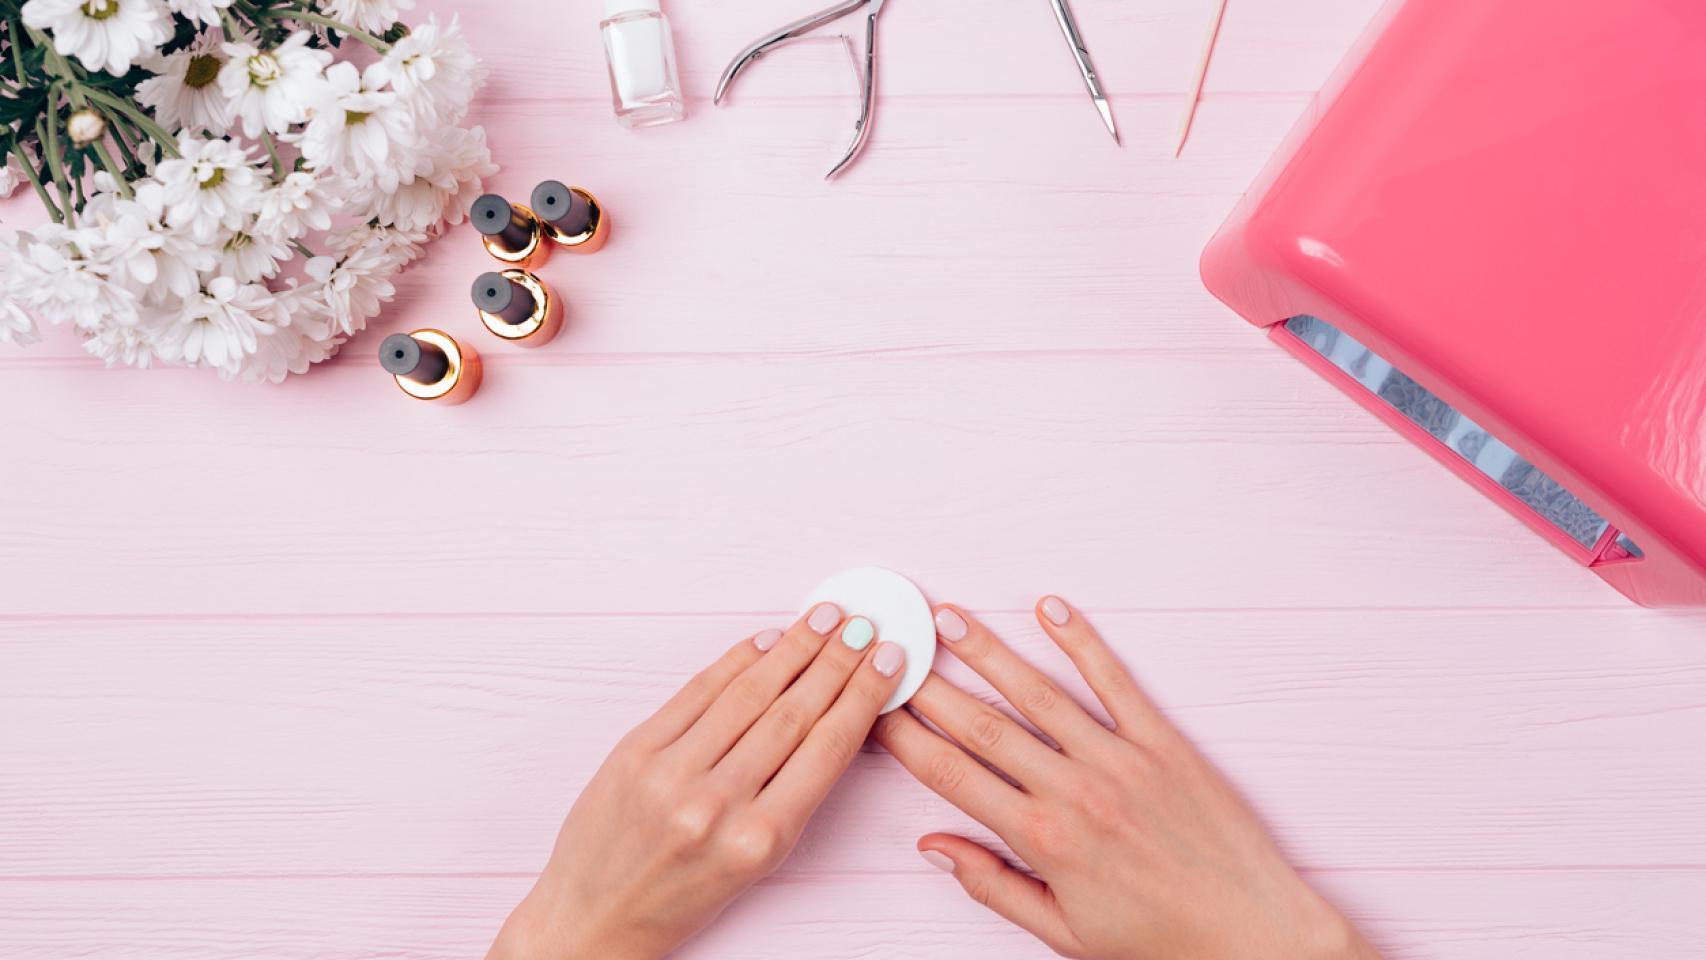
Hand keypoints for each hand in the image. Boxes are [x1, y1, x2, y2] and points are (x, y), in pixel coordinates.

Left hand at [488, 603, 906, 959]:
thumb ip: (792, 794)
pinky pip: (696, 692)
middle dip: (836, 663)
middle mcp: (717, 805)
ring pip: (748, 694)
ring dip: (794, 649)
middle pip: (794, 712)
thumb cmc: (680, 897)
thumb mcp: (755, 863)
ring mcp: (671, 774)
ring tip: (823, 620)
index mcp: (758, 840)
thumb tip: (831, 716)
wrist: (595, 917)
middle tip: (863, 628)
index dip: (864, 696)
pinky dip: (735, 661)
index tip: (887, 663)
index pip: (827, 748)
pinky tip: (765, 641)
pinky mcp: (635, 751)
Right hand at [875, 597, 1379, 959]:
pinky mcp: (1164, 742)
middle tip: (894, 652)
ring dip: (989, 652)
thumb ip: (993, 884)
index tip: (875, 710)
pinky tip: (1051, 609)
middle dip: (930, 687)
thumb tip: (934, 845)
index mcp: (1043, 840)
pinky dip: (1082, 642)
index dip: (905, 739)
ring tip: (949, 618)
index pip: (952, 775)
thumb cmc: (1159, 939)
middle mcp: (1075, 790)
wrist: (1252, 931)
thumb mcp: (1063, 932)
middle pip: (983, 725)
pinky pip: (1115, 682)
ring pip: (1039, 694)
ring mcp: (1120, 759)